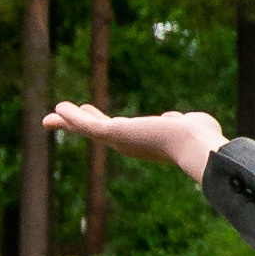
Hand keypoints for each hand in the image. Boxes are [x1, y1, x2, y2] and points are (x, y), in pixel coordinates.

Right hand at [46, 101, 224, 185]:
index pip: (120, 132)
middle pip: (97, 132)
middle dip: (77, 124)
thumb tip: (177, 117)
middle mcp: (129, 144)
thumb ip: (181, 120)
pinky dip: (70, 117)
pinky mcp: (113, 133)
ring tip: (53, 114)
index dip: (104, 123)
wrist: (197, 146)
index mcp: (145, 143)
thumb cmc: (202, 138)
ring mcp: (120, 141)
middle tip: (59, 118)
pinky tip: (58, 108)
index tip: (92, 116)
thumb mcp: (189, 124)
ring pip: (87, 129)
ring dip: (69, 121)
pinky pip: (86, 124)